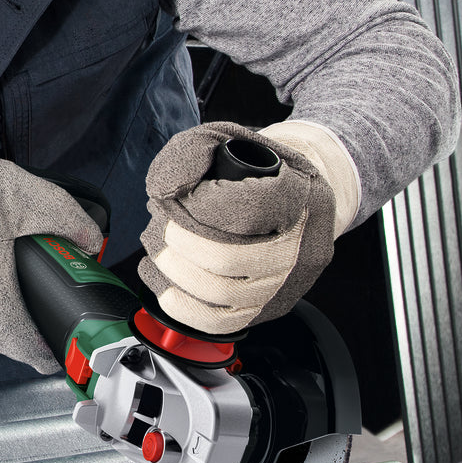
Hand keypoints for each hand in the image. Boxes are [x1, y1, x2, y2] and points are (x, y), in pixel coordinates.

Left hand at [137, 121, 359, 334]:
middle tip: (162, 227)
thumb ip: (192, 151)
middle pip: (228, 258)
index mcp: (299, 196)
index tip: (178, 197)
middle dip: (178, 243)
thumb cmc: (259, 170)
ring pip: (222, 295)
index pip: (247, 208)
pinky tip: (164, 282)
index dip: (200, 205)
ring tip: (159, 251)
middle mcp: (301, 245)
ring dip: (175, 273)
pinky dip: (182, 305)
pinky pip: (222, 323)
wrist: (296, 199)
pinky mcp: (270, 309)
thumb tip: (166, 190)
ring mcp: (288, 283)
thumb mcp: (229, 139)